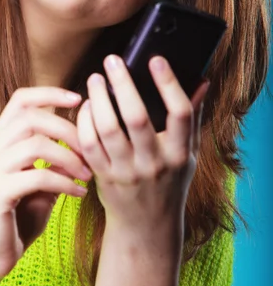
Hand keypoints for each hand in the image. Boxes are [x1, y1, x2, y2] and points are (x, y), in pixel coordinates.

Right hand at [0, 86, 90, 279]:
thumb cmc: (19, 217)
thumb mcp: (40, 180)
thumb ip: (54, 157)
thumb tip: (84, 134)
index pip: (21, 100)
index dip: (50, 93)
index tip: (79, 99)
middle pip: (32, 118)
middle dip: (68, 130)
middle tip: (90, 150)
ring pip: (36, 144)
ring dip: (70, 157)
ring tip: (87, 174)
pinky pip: (39, 175)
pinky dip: (65, 182)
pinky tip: (79, 194)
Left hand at [76, 55, 208, 236]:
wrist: (146, 226)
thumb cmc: (169, 182)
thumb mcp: (188, 154)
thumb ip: (193, 118)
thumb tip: (202, 81)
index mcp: (179, 154)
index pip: (180, 114)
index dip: (169, 84)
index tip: (156, 59)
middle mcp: (154, 163)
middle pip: (136, 118)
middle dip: (122, 84)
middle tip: (112, 60)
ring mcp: (126, 172)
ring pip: (108, 129)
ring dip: (98, 99)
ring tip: (95, 79)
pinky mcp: (103, 177)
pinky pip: (89, 144)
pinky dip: (84, 121)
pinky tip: (86, 106)